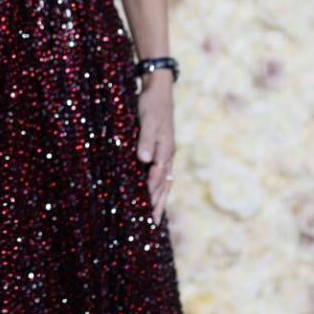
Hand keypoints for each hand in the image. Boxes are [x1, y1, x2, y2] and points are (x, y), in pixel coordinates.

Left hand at [136, 71, 175, 225]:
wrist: (159, 89)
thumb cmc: (151, 103)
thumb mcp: (148, 119)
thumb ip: (146, 139)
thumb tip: (145, 160)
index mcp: (166, 149)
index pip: (158, 176)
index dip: (151, 192)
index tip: (145, 208)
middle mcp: (168, 154)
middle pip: (165, 184)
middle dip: (159, 204)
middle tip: (153, 224)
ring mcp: (166, 153)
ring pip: (165, 182)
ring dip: (161, 199)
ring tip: (155, 217)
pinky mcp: (161, 149)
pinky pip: (162, 174)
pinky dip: (160, 188)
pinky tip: (154, 194)